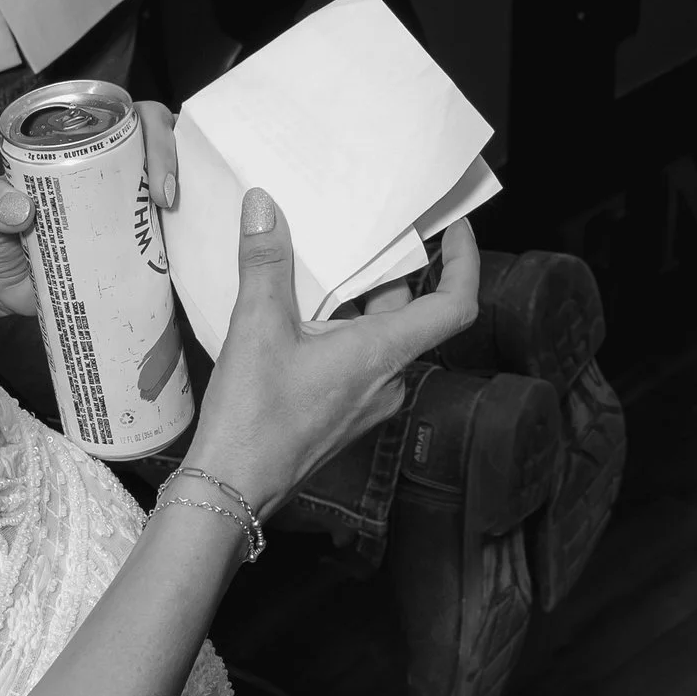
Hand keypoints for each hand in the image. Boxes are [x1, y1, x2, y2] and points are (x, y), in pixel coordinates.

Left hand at [0, 103, 178, 325]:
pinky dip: (176, 248)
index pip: (128, 120)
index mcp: (76, 148)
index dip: (153, 134)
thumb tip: (22, 211)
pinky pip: (161, 243)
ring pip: (170, 194)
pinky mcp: (125, 251)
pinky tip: (180, 259)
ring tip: (177, 227)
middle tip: (165, 201)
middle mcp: (105, 174)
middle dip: (176, 164)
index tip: (150, 171)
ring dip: (186, 204)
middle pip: (160, 151)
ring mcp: (119, 212)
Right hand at [189, 195, 477, 511]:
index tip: (455, 229)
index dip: (464, 262)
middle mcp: (388, 379)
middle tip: (365, 231)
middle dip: (389, 271)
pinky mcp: (345, 413)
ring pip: (379, 336)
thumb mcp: (257, 327)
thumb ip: (265, 262)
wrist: (232, 490)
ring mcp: (368, 401)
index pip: (454, 305)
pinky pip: (357, 359)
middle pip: (409, 313)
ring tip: (323, 265)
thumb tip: (263, 206)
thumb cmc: (253, 418)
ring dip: (359, 301)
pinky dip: (340, 330)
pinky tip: (299, 315)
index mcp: (383, 354)